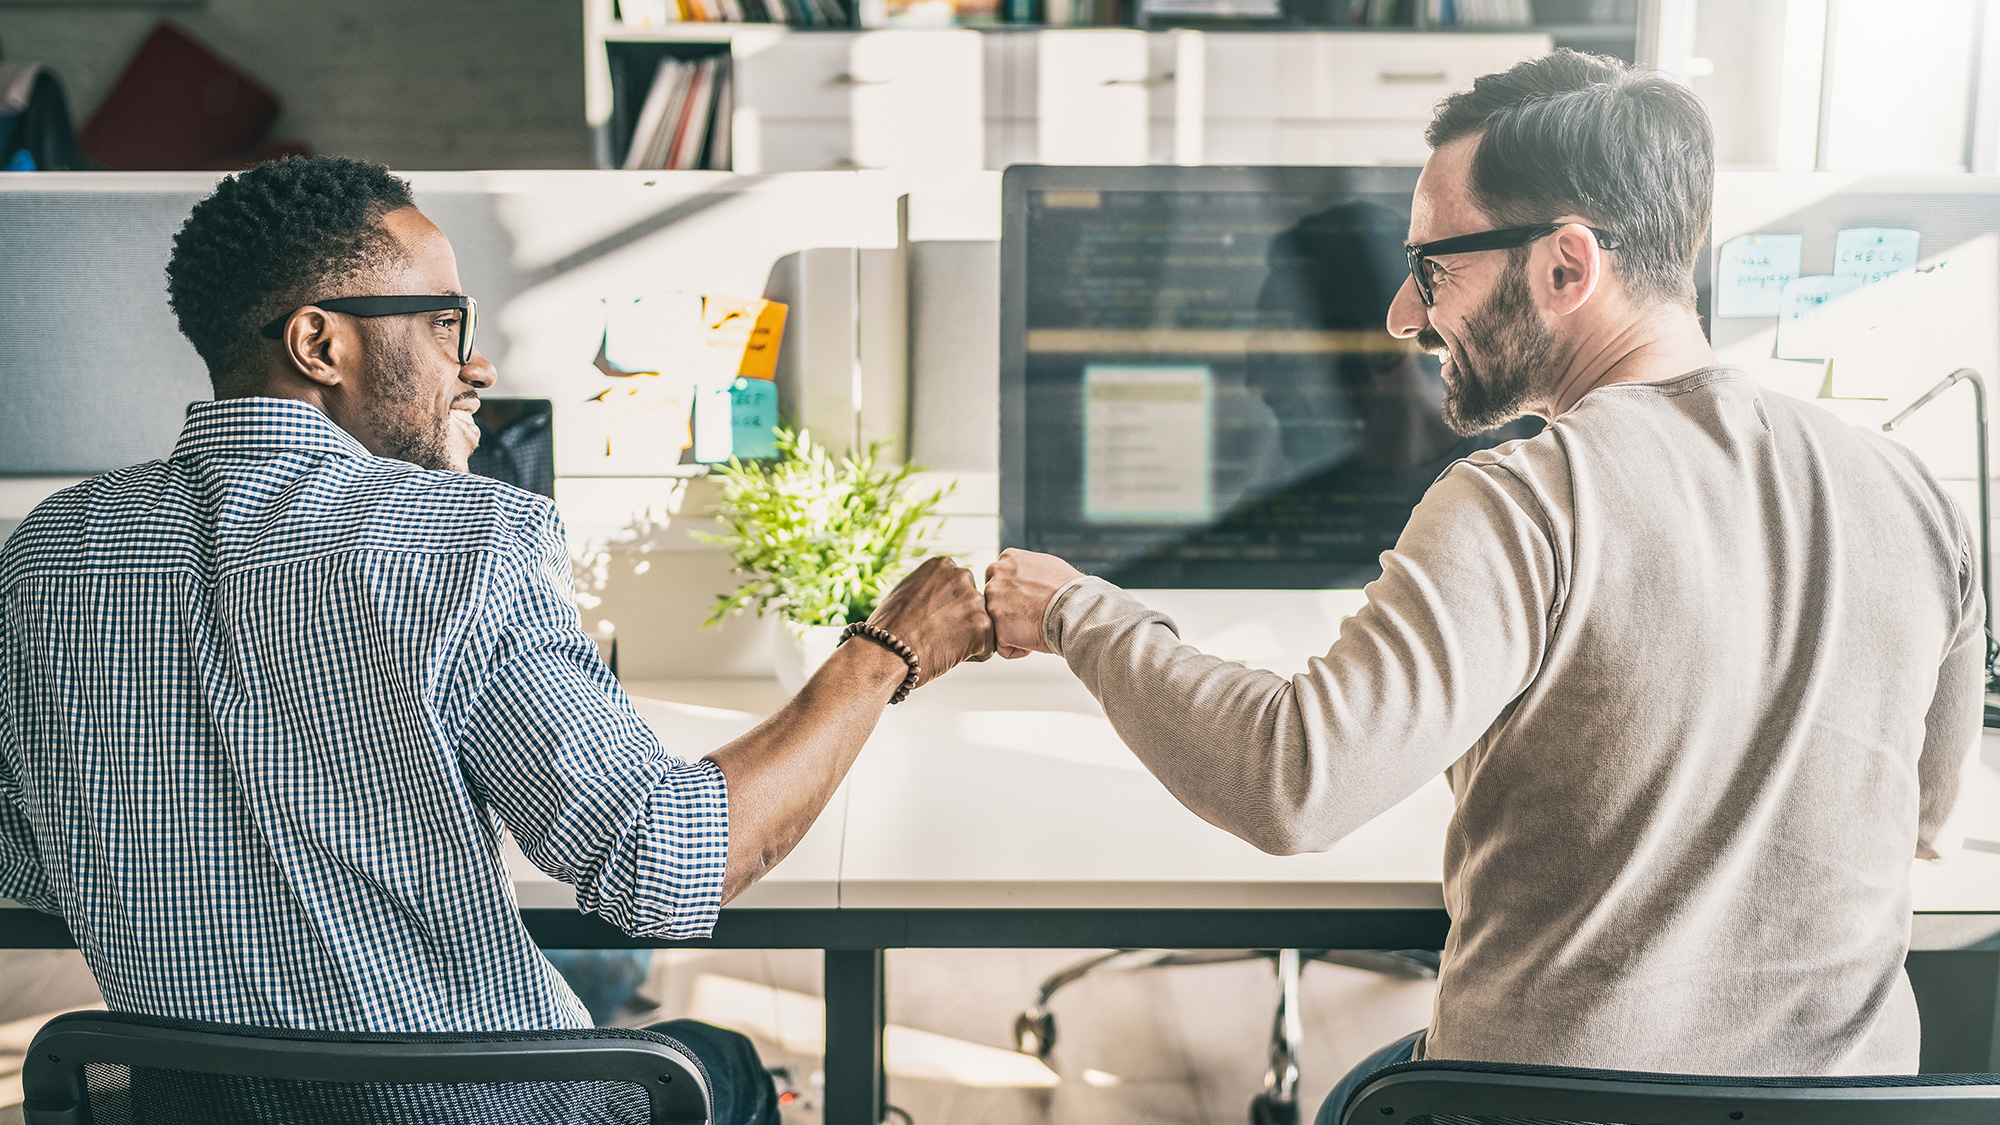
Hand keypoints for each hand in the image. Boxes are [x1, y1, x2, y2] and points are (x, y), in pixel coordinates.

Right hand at [866, 556, 995, 688]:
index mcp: (943, 565)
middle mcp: (962, 576)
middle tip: (937, 635)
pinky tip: (950, 655)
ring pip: (982, 624)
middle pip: (973, 604)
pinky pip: (988, 647)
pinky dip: (974, 655)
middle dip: (961, 620)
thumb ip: (931, 587)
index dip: (946, 608)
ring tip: (942, 646)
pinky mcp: (983, 627)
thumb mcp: (908, 590)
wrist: (884, 651)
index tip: (930, 619)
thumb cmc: (889, 627)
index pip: (958, 587)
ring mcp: (974, 601)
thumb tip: (940, 593)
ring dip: (969, 637)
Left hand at [983, 548, 1083, 658]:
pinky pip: (1001, 645)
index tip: (1031, 602)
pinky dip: (1017, 648)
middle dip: (1011, 612)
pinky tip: (1034, 639)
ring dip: (1014, 630)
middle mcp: (996, 575)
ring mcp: (993, 600)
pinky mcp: (996, 626)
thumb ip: (1027, 570)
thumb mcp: (1047, 566)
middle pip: (995, 601)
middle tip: (1035, 616)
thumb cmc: (1070, 591)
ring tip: (1037, 627)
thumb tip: (1026, 576)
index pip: (1000, 580)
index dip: (1015, 596)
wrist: (1077, 608)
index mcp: (1008, 559)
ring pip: (997, 623)